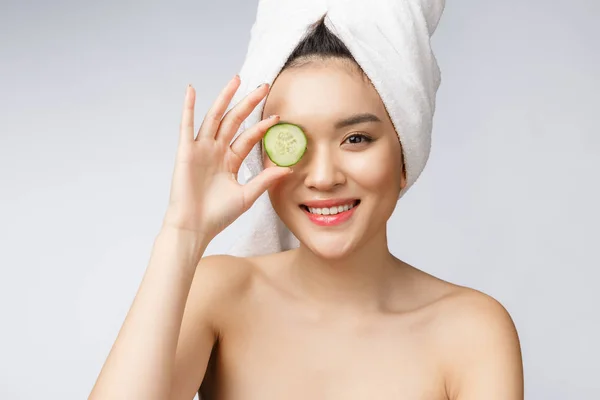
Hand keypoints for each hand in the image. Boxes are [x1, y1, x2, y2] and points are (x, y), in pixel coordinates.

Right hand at [162, 76, 289, 238]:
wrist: (195, 227)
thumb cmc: (217, 215)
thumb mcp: (247, 195)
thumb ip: (265, 179)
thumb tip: (288, 168)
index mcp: (230, 161)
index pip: (248, 137)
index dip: (262, 126)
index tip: (278, 116)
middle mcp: (216, 151)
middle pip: (234, 120)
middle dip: (249, 103)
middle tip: (264, 86)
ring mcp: (201, 149)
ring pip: (215, 117)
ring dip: (225, 98)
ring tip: (237, 80)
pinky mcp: (186, 151)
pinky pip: (186, 125)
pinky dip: (188, 107)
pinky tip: (192, 90)